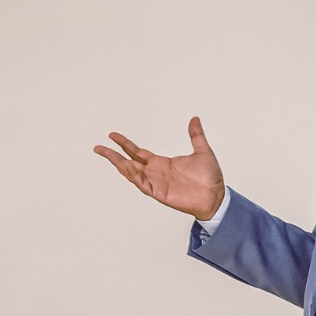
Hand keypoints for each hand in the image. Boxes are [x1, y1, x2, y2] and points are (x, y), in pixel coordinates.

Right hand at [95, 117, 225, 220]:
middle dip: (113, 156)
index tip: (112, 135)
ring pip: (133, 174)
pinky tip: (128, 167)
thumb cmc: (210, 178)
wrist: (217, 196)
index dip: (125, 144)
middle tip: (98, 147)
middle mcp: (156, 173)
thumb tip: (194, 118)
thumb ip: (196, 135)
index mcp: (162, 163)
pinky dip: (135, 177)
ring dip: (121, 165)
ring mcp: (157, 184)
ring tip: (110, 155)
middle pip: (129, 162)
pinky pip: (144, 185)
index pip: (138, 152)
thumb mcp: (202, 151)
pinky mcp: (161, 193)